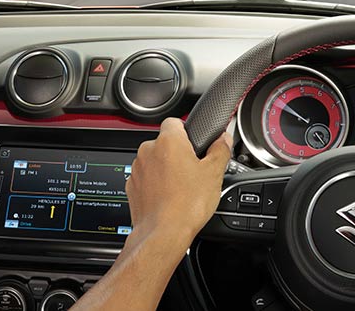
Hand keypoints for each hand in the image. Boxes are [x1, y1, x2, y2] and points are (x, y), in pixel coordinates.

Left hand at [125, 118, 232, 249]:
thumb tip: (223, 139)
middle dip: (178, 154)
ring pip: (154, 161)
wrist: (163, 234)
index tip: (196, 143)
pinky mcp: (131, 186)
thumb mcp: (214, 174)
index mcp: (168, 141)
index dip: (187, 131)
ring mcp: (137, 169)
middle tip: (193, 170)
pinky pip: (146, 178)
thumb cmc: (186, 205)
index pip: (175, 121)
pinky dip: (155, 184)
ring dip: (165, 169)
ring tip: (181, 188)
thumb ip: (220, 150)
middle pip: (165, 143)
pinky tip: (169, 197)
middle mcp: (148, 151)